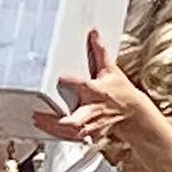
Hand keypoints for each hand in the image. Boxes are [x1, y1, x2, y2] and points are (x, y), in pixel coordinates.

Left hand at [32, 29, 148, 144]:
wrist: (133, 114)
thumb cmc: (120, 92)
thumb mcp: (111, 70)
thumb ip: (100, 52)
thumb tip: (94, 33)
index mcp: (97, 91)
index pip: (84, 86)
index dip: (71, 82)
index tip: (60, 78)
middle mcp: (93, 109)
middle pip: (77, 119)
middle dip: (61, 121)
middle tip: (40, 115)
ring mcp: (92, 124)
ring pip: (72, 132)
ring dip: (53, 128)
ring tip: (38, 120)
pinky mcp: (90, 134)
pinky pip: (73, 138)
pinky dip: (59, 135)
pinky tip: (46, 129)